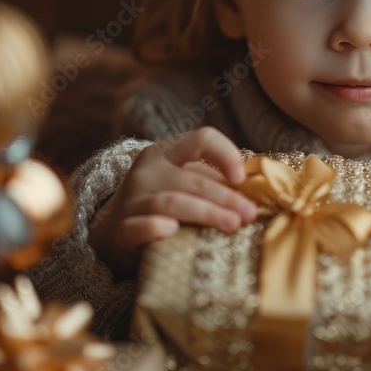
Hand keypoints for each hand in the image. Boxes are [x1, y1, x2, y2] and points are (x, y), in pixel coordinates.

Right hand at [87, 127, 257, 277]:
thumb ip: (213, 181)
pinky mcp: (121, 229)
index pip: (201, 139)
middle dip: (226, 197)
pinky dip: (156, 227)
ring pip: (172, 202)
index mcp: (165, 153)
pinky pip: (139, 226)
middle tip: (249, 214)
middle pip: (192, 179)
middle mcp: (147, 171)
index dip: (226, 154)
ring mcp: (132, 200)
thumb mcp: (185, 184)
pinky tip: (173, 230)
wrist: (115, 230)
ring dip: (206, 213)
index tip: (242, 178)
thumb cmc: (163, 203)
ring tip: (232, 225)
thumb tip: (256, 191)